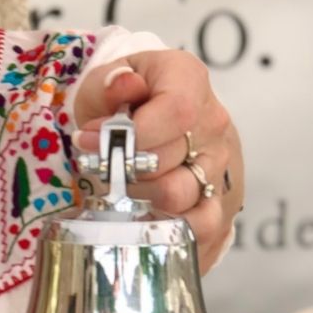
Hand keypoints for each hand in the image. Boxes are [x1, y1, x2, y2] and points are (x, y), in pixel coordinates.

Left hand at [73, 50, 242, 273]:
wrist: (153, 119)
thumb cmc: (126, 102)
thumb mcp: (106, 82)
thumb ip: (109, 83)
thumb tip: (121, 85)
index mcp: (189, 82)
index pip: (177, 113)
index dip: (133, 135)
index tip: (92, 141)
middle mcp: (213, 124)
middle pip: (169, 162)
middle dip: (124, 170)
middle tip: (102, 167)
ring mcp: (220, 166)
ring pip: (180, 198)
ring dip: (141, 200)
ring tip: (125, 188)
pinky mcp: (219, 201)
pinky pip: (202, 228)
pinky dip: (169, 231)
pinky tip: (144, 219)